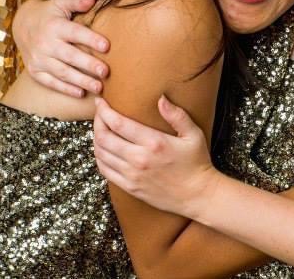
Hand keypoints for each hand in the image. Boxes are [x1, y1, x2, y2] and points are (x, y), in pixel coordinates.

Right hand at [12, 0, 109, 96]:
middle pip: (70, 56)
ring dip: (81, 81)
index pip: (75, 33)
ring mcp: (39, 59)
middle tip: (105, 72)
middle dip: (88, 65)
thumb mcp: (61, 2)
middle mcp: (45, 44)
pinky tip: (81, 93)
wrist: (22, 25)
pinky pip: (51, 83)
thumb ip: (77, 1)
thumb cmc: (49, 13)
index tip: (107, 46)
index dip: (91, 39)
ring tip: (99, 87)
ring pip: (62, 73)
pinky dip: (66, 89)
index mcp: (55, 26)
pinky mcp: (35, 71)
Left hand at [93, 96, 219, 217]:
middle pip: (104, 138)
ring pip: (101, 154)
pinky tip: (102, 149)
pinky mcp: (130, 188)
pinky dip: (99, 157)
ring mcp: (132, 175)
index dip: (104, 111)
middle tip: (99, 113)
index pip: (118, 124)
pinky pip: (105, 171)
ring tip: (100, 128)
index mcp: (154, 143)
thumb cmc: (197, 162)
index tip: (101, 102)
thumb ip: (176, 115)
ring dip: (96, 139)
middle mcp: (139, 159)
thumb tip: (161, 98)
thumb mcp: (193, 134)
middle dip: (97, 122)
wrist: (197, 195)